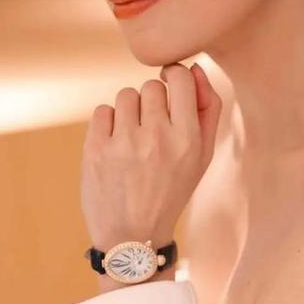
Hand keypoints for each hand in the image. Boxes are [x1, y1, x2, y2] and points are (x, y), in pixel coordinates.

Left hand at [80, 62, 221, 255]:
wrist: (132, 235)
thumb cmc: (173, 188)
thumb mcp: (203, 154)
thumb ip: (208, 108)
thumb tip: (195, 68)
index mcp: (187, 138)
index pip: (181, 78)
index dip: (175, 75)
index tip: (171, 85)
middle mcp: (157, 137)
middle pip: (152, 85)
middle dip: (153, 99)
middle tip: (153, 124)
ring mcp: (124, 144)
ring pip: (127, 94)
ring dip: (131, 110)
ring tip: (133, 135)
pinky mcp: (95, 150)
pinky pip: (103, 110)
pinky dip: (109, 122)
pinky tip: (115, 143)